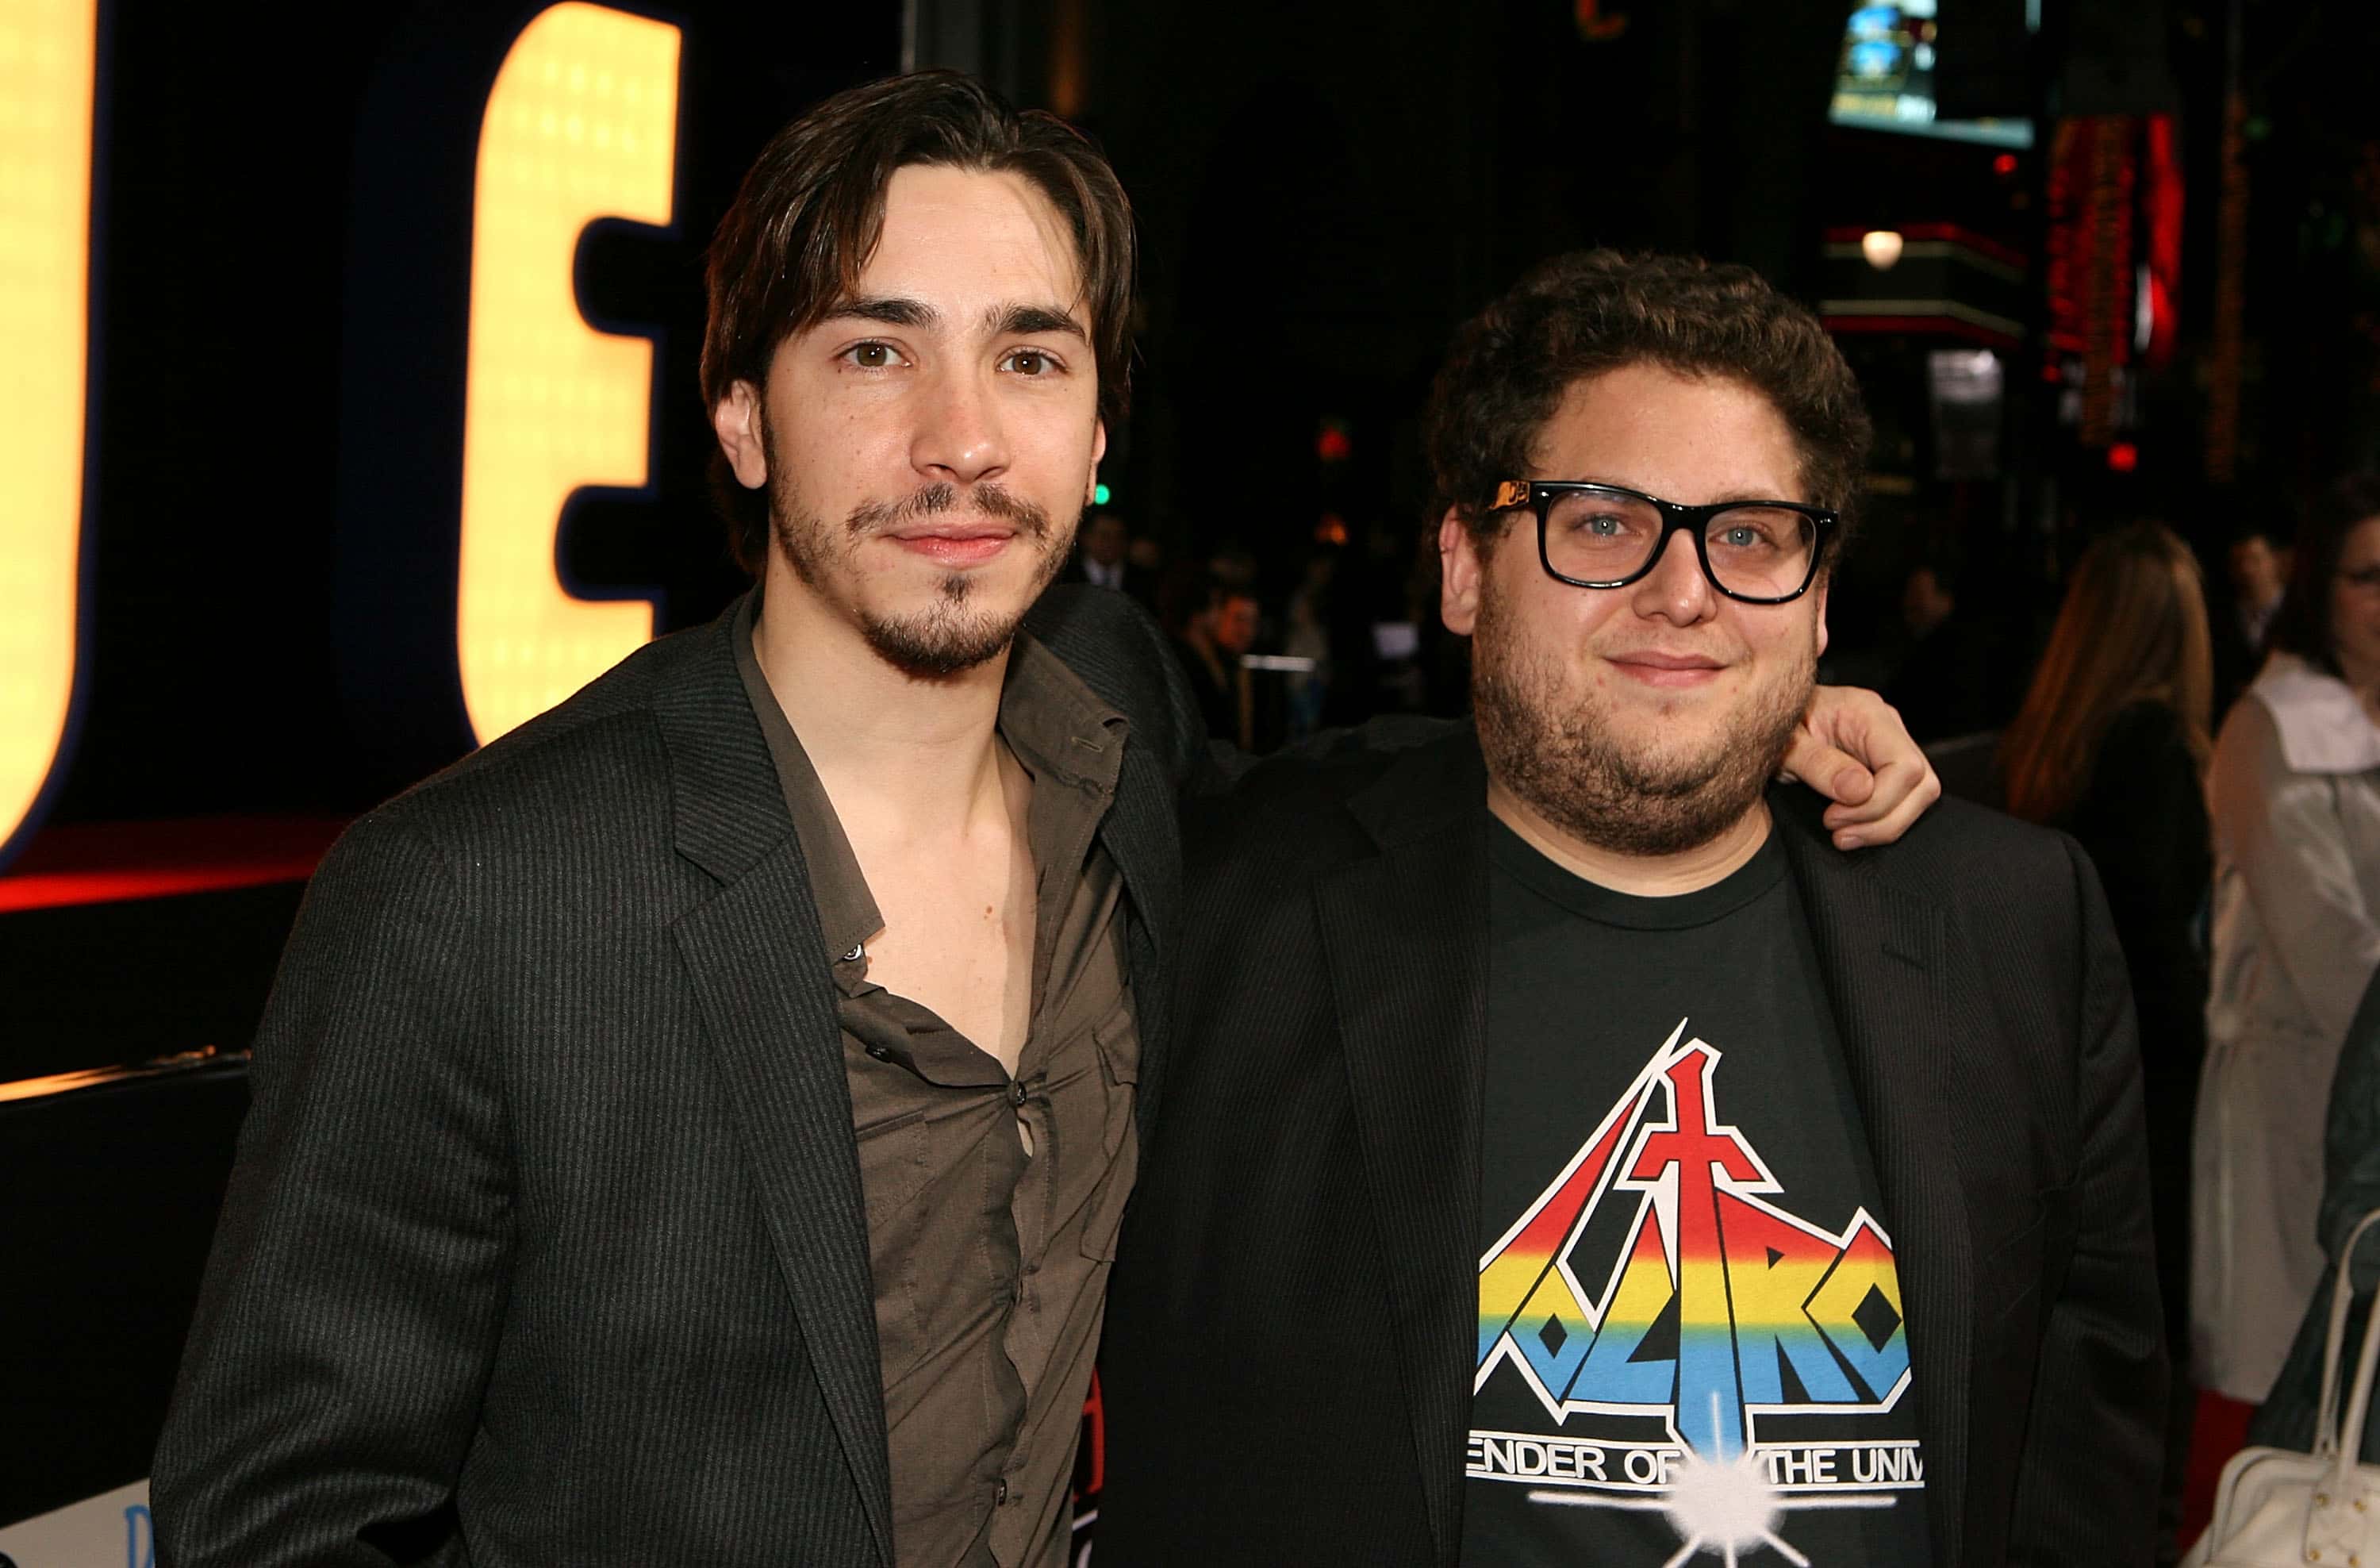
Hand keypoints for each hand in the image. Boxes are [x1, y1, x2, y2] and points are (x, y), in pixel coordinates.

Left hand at [1779, 686, 1941, 849]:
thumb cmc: (1772, 725)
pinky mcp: (1884, 766)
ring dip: (1884, 825)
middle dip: (1883, 821)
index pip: (1904, 766)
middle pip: (1922, 785)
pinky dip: (1881, 821)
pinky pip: (1904, 799)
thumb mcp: (1785, 745)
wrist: (1764, 719)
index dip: (1877, 802)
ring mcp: (1890, 746)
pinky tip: (1852, 829)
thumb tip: (1861, 791)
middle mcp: (1887, 727)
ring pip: (1920, 796)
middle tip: (1839, 834)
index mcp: (1866, 712)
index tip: (1833, 817)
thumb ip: (1818, 764)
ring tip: (1842, 836)